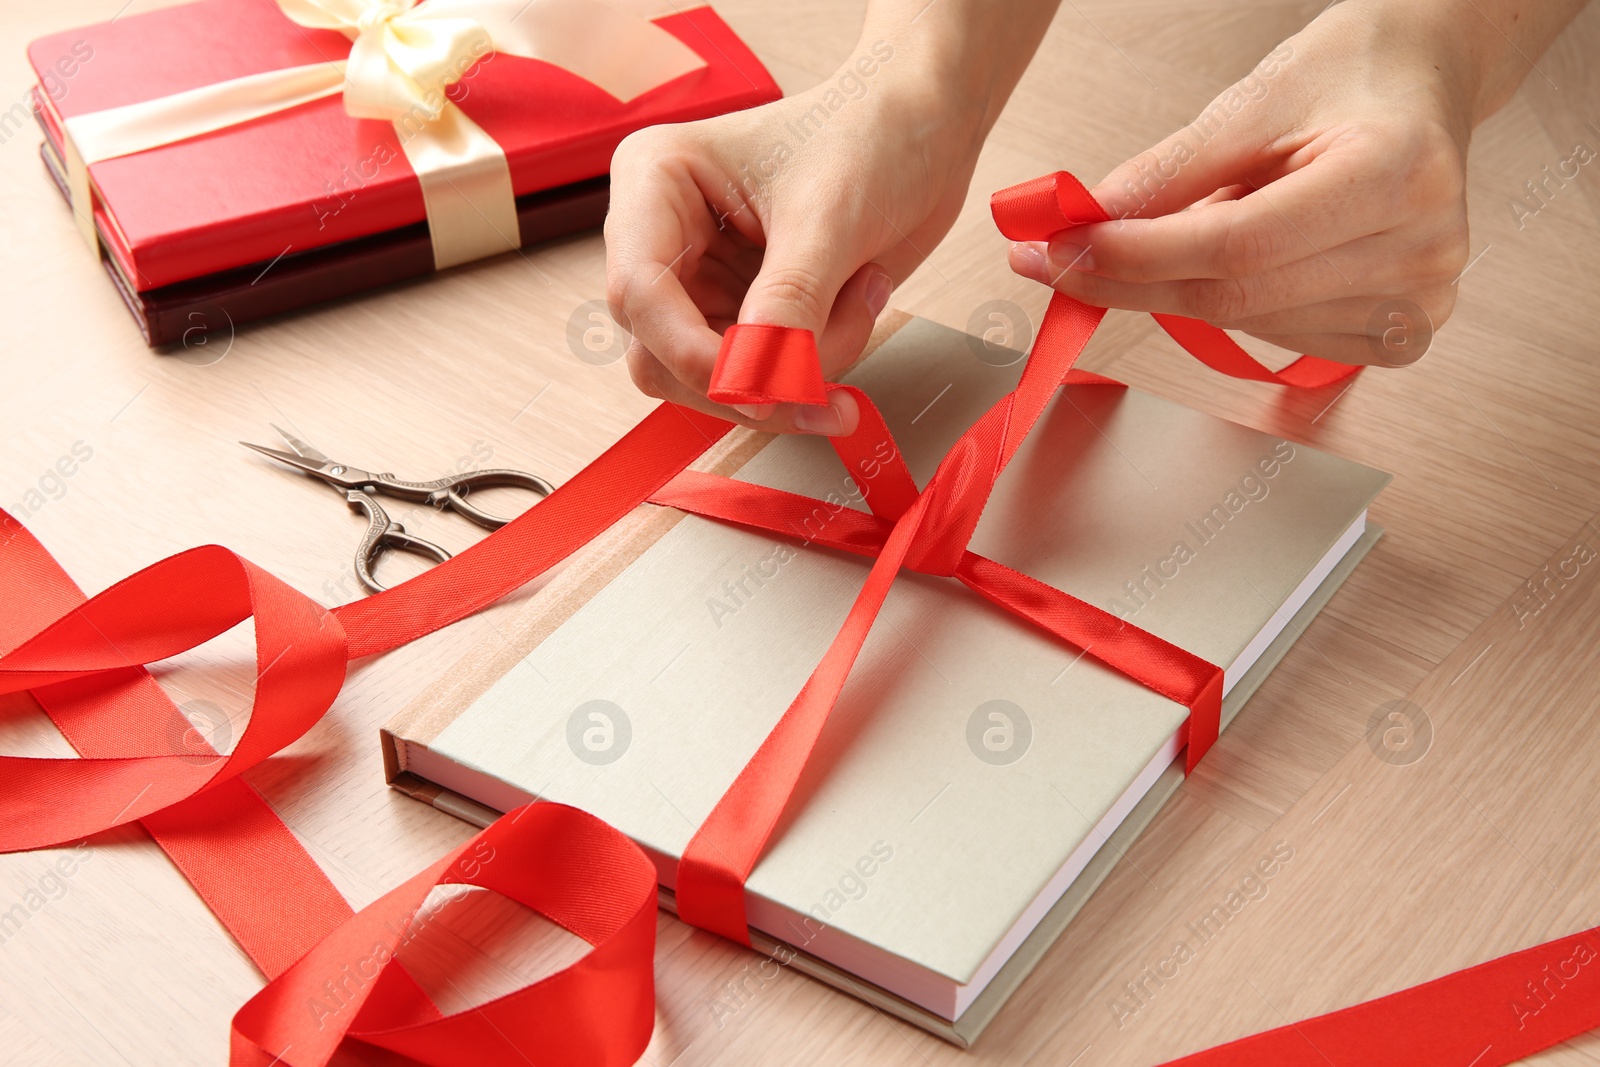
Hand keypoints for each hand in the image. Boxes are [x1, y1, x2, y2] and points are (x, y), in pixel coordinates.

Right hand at [606, 55, 982, 434]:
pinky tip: (858, 306)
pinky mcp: (743, 313)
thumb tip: (754, 378)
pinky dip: (816, 365)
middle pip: (664, 356)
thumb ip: (790, 300)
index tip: (761, 387)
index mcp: (655, 182)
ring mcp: (703, 281)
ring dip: (797, 369)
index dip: (693, 355)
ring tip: (860, 303)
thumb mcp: (830, 216)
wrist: (925, 132)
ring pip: (717, 378)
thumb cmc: (870, 137)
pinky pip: (763, 377)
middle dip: (753, 374)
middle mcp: (664, 238)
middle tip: (824, 381)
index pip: (640, 293)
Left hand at [1007, 0, 1574, 365]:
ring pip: (1249, 324)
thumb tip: (1089, 225)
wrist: (1422, 81)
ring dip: (1190, 286)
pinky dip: (1237, 305)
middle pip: (1236, 297)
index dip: (1137, 255)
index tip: (1062, 247)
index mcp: (1396, 173)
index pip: (1236, 246)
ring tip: (1210, 218)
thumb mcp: (1251, 100)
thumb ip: (1169, 173)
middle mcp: (1422, 248)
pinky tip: (1253, 258)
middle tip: (1060, 258)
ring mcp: (1419, 301)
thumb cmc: (1347, 77)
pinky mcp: (1402, 334)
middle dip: (1134, 281)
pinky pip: (1282, 339)